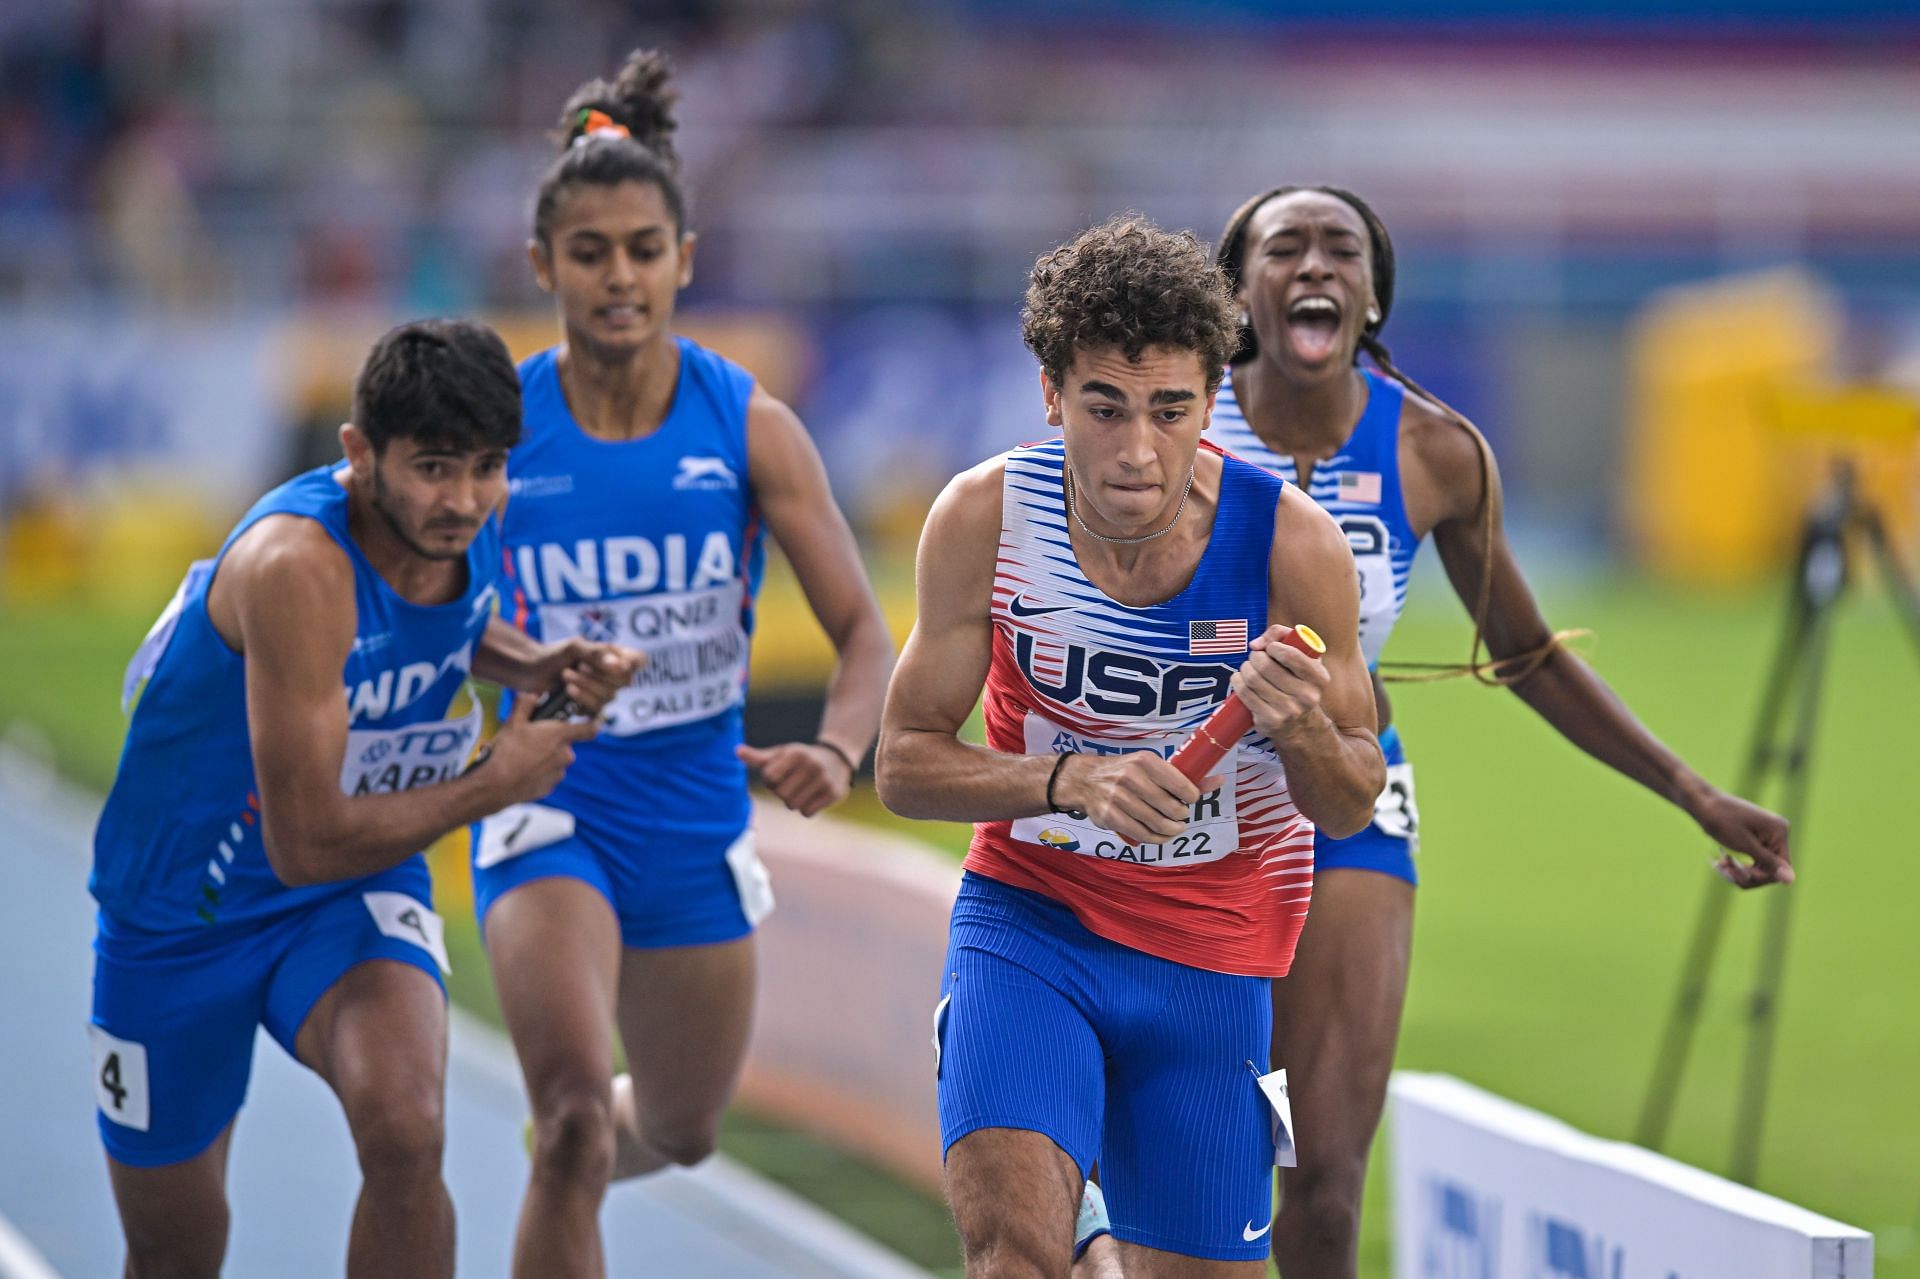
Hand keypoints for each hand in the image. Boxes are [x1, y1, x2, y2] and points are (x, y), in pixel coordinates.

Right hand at [474, 692, 599, 805]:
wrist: (496, 784)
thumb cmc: (507, 751)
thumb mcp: (513, 722)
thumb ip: (525, 704)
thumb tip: (533, 695)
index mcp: (560, 736)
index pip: (590, 729)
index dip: (594, 723)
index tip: (594, 721)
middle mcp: (565, 755)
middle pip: (565, 744)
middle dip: (552, 741)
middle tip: (531, 740)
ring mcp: (559, 773)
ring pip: (556, 760)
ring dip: (545, 757)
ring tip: (522, 757)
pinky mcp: (550, 787)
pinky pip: (547, 776)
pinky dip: (538, 772)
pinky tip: (522, 771)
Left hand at [525, 639, 643, 716]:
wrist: (530, 671)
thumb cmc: (553, 655)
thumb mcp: (574, 647)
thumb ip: (597, 653)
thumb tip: (619, 665)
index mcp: (612, 657)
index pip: (639, 660)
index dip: (633, 662)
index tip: (618, 661)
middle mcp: (611, 676)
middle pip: (624, 681)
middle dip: (600, 675)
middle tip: (579, 666)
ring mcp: (601, 694)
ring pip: (609, 697)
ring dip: (586, 686)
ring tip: (566, 676)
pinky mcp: (588, 708)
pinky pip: (596, 710)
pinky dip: (582, 699)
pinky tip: (568, 691)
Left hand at [738, 741, 854, 817]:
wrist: (837, 759)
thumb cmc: (801, 758)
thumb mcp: (782, 754)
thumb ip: (759, 757)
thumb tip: (736, 751)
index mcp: (796, 753)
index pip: (769, 778)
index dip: (771, 780)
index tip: (781, 774)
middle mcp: (812, 765)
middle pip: (781, 794)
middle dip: (783, 792)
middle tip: (793, 783)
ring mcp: (824, 780)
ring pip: (793, 805)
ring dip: (794, 801)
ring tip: (803, 789)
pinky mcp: (833, 794)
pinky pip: (807, 813)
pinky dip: (807, 808)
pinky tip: (813, 796)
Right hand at [1057, 752, 1221, 846]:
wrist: (1084, 779)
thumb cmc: (1123, 772)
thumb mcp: (1150, 766)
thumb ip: (1183, 776)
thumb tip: (1219, 781)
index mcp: (1145, 761)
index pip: (1181, 785)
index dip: (1191, 797)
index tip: (1189, 800)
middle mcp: (1131, 777)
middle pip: (1172, 808)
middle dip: (1181, 816)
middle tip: (1180, 816)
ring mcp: (1118, 797)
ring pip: (1158, 824)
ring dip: (1171, 830)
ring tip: (1174, 828)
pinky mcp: (1110, 816)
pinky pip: (1141, 834)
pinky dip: (1156, 839)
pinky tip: (1160, 836)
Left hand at [1233, 625, 1331, 743]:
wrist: (1300, 725)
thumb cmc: (1298, 683)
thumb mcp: (1303, 659)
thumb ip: (1284, 636)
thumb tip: (1256, 644)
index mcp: (1319, 678)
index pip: (1292, 655)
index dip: (1274, 646)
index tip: (1270, 647)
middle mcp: (1307, 696)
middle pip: (1266, 666)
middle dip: (1255, 657)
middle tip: (1256, 658)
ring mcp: (1288, 711)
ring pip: (1252, 679)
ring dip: (1245, 668)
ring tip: (1248, 668)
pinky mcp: (1270, 721)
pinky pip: (1245, 694)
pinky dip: (1237, 682)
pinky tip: (1240, 679)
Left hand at [1693, 789, 1793, 888]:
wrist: (1702, 803)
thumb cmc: (1721, 820)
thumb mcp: (1745, 844)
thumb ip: (1769, 862)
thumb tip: (1792, 880)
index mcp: (1779, 832)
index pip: (1782, 867)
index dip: (1762, 876)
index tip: (1738, 874)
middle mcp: (1777, 834)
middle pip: (1770, 870)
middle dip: (1747, 875)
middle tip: (1724, 872)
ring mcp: (1767, 836)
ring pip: (1759, 868)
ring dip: (1739, 872)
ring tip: (1719, 867)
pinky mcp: (1755, 839)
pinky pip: (1752, 861)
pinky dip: (1736, 866)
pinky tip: (1720, 862)